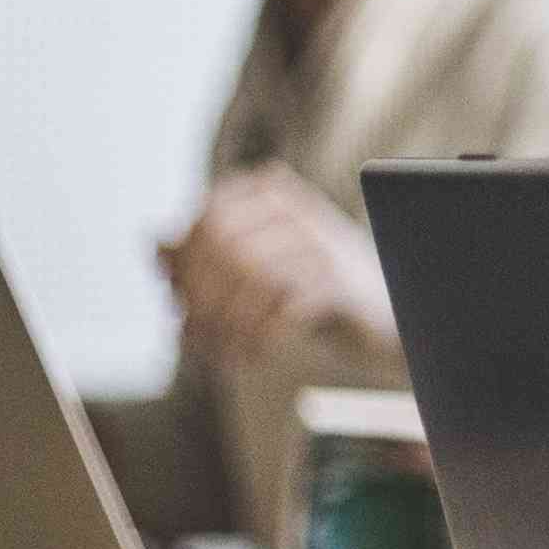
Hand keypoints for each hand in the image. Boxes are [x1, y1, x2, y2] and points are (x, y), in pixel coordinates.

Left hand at [161, 169, 391, 369]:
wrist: (395, 319)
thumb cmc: (319, 293)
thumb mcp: (258, 268)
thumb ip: (206, 253)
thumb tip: (152, 242)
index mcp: (272, 192)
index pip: (207, 220)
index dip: (184, 267)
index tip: (179, 309)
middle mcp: (296, 207)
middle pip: (222, 247)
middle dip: (201, 299)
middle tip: (197, 339)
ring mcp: (320, 241)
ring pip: (247, 278)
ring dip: (227, 325)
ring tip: (227, 353)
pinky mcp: (338, 281)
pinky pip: (278, 308)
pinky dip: (258, 338)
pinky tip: (256, 356)